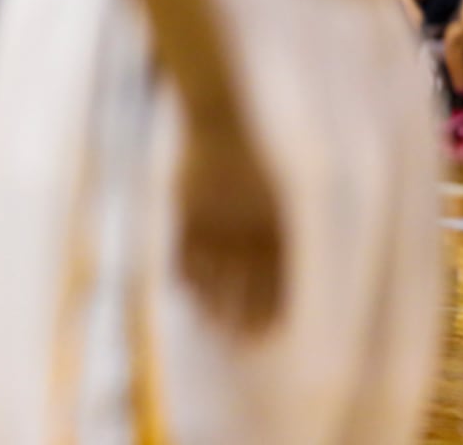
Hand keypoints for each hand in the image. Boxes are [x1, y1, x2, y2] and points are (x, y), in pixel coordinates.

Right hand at [176, 104, 283, 336]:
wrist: (220, 122)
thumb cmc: (249, 158)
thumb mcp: (274, 194)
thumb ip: (273, 233)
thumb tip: (274, 273)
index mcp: (275, 223)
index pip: (277, 279)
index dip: (271, 309)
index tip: (268, 334)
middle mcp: (246, 226)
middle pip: (245, 282)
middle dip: (242, 315)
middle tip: (238, 341)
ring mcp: (214, 219)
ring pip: (213, 272)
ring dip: (212, 302)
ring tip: (211, 326)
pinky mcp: (187, 211)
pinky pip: (186, 252)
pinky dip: (186, 275)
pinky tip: (186, 293)